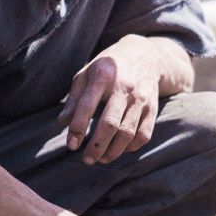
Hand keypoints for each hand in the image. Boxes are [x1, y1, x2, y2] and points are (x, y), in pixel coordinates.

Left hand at [59, 35, 159, 164]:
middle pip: (110, 124)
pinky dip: (132, 147)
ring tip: (102, 159)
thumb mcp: (86, 74)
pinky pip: (144, 134)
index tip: (72, 145)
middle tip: (87, 160)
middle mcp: (124, 88)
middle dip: (97, 146)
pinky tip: (120, 149)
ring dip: (114, 151)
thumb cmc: (108, 68)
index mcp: (103, 76)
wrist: (145, 55)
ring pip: (128, 133)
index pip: (87, 106)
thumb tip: (62, 123)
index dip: (78, 128)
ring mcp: (140, 99)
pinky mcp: (152, 107)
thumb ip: (74, 99)